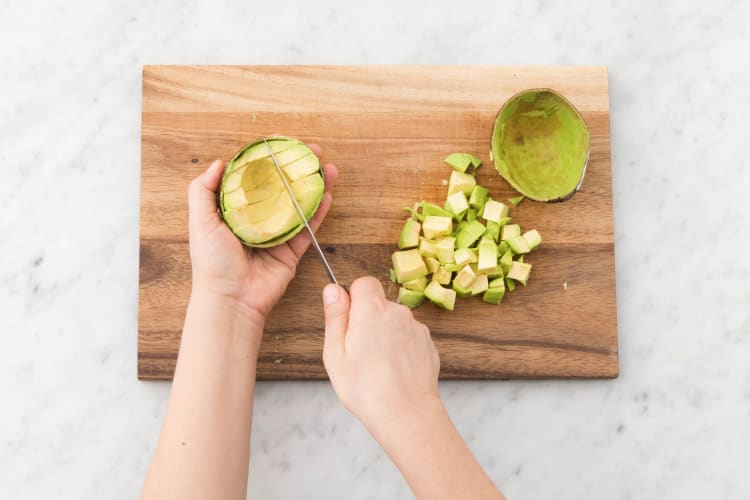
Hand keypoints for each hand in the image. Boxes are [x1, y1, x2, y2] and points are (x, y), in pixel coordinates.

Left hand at [188, 144, 337, 325]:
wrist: (231, 299)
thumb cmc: (212, 263)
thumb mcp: (200, 221)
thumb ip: (203, 190)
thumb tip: (219, 162)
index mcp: (234, 211)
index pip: (254, 178)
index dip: (270, 160)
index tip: (283, 144)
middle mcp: (257, 220)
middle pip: (282, 188)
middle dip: (298, 169)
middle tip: (313, 152)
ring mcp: (276, 235)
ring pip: (299, 204)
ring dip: (314, 185)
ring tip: (327, 169)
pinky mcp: (291, 252)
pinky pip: (308, 228)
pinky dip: (319, 211)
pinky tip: (327, 194)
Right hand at [321, 277, 441, 431]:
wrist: (407, 415)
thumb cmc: (367, 389)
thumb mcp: (335, 354)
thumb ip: (335, 316)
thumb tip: (332, 289)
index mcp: (372, 310)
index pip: (363, 283)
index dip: (353, 299)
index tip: (348, 322)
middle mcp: (398, 312)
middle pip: (379, 304)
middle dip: (368, 320)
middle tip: (358, 352)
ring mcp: (417, 328)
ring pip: (395, 322)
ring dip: (386, 335)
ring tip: (377, 367)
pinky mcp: (428, 344)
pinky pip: (409, 337)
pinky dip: (401, 349)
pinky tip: (394, 372)